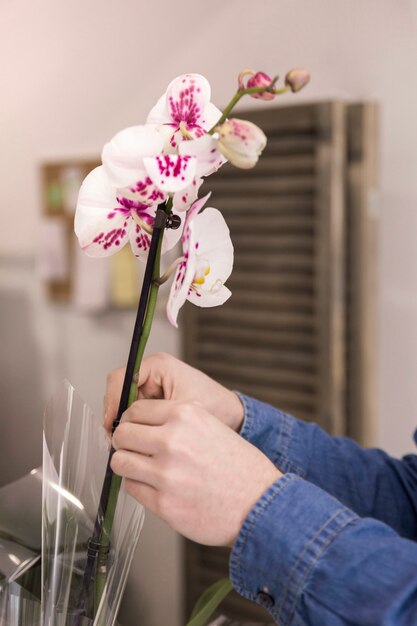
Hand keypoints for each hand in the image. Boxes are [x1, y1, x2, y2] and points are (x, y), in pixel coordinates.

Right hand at [104, 352, 243, 432]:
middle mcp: (152, 372)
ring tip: (129, 445)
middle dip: (116, 417)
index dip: (111, 402)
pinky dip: (134, 428)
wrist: (233, 415)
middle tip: (117, 441)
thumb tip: (121, 428)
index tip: (112, 425)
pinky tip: (138, 443)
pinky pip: (135, 413)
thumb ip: (151, 416)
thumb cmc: (215, 408)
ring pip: (123, 405)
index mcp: (158, 365)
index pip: (120, 378)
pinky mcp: (154, 400)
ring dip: (124, 425)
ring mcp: (152, 385)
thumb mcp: (181, 412)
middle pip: (118, 392)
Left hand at [111, 399, 281, 545]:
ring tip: (143, 469)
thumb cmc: (238, 466)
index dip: (131, 421)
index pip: (134, 410)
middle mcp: (172, 440)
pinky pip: (132, 488)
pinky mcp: (163, 503)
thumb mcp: (210, 425)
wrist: (260, 503)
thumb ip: (177, 420)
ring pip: (120, 462)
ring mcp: (166, 473)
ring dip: (128, 465)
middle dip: (125, 443)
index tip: (134, 430)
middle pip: (122, 434)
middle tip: (134, 450)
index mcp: (185, 414)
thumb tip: (140, 423)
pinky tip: (156, 487)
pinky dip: (139, 487)